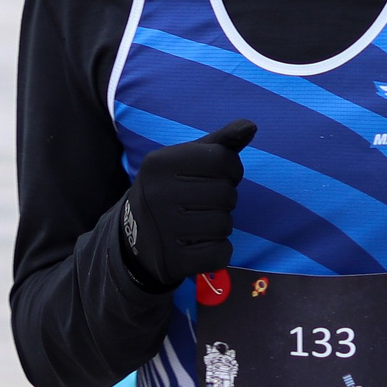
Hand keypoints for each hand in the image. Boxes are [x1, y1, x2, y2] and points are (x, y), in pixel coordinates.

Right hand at [117, 120, 256, 288]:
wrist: (135, 237)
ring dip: (220, 226)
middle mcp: (158, 193)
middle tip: (203, 204)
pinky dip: (218, 251)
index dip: (231, 170)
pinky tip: (198, 244)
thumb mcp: (187, 160)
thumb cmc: (172, 189)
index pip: (224, 160)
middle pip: (227, 194)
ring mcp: (163, 229)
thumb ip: (220, 143)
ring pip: (225, 225)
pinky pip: (221, 253)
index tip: (216, 178)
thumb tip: (251, 125)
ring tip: (199, 223)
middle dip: (224, 200)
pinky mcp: (173, 260)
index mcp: (161, 162)